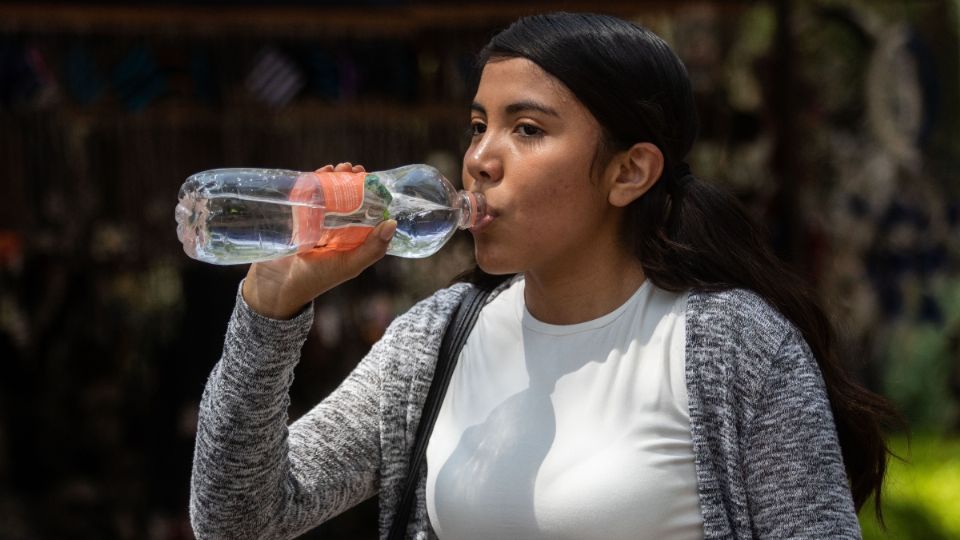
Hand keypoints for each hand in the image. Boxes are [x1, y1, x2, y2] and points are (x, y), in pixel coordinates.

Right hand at [241, 162, 396, 319]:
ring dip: (334, 178)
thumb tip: (391, 222)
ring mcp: (315, 223)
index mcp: (352, 240)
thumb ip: (372, 249)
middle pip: (348, 199)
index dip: (370, 193)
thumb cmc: (316, 279)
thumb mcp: (349, 265)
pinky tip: (319, 173)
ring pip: (328, 195)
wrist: (276, 286)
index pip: (366, 211)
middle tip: (351, 169)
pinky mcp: (297, 219)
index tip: (370, 178)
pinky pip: (306, 197)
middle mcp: (336, 230)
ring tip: (336, 168)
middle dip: (351, 181)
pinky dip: (312, 182)